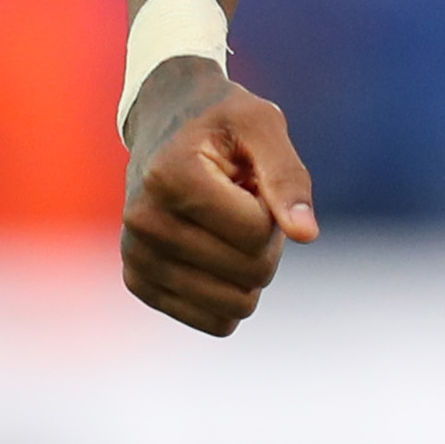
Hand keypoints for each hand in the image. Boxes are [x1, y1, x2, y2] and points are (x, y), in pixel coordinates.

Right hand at [119, 60, 318, 334]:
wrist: (164, 121)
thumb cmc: (222, 120)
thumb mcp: (262, 123)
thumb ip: (287, 177)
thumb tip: (307, 235)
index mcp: (170, 177)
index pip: (256, 232)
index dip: (273, 209)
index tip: (252, 179)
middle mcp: (144, 222)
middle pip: (250, 272)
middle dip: (266, 241)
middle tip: (243, 201)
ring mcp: (136, 258)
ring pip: (235, 306)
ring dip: (249, 268)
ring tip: (227, 223)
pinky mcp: (139, 283)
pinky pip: (214, 322)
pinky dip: (230, 290)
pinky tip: (212, 248)